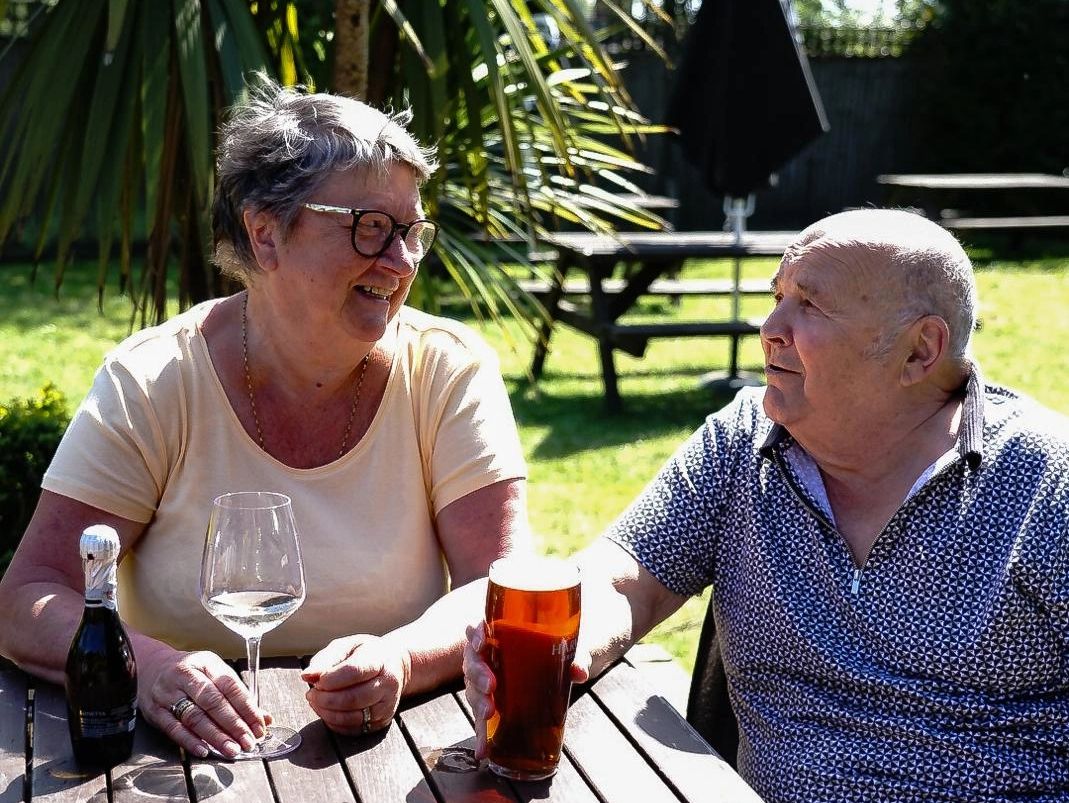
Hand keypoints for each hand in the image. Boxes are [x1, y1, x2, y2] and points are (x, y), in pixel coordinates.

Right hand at [141, 648, 267, 758]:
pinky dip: (190, 741)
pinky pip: (173, 728)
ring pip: (194, 717)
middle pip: (213, 702)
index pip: (231, 686)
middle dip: (233, 724)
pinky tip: (204, 750)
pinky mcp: (155, 710)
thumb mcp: (215, 673)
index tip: (259, 726)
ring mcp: (168, 693)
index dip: (247, 708)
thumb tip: (264, 718)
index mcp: (206, 663)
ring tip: (231, 749)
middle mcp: (186, 675)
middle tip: (247, 742)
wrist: (150, 666)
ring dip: (215, 736)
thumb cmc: (191, 672)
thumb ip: (238, 696)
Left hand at [302, 634, 410, 734]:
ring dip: (327, 713)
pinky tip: (327, 712)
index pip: (354, 671)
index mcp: (379, 659)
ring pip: (353, 717)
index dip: (331, 679)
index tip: (316, 681)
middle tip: (311, 693)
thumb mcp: (347, 646)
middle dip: (325, 699)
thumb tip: (307, 675)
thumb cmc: (365, 654)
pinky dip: (335, 723)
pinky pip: (354, 729)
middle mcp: (388, 684)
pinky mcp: (382, 721)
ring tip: (316, 702)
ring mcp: (387, 705)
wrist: (395, 666)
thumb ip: (326, 659)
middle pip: (353, 698)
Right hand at [463, 622, 590, 759]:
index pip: (479, 629)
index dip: (475, 634)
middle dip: (478, 673)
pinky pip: (480, 717)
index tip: (481, 643)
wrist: (560, 668)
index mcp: (501, 634)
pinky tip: (482, 749)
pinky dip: (480, 734)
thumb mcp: (567, 650)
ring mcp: (485, 680)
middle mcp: (488, 655)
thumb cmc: (557, 651)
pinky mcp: (490, 703)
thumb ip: (574, 657)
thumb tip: (579, 672)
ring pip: (472, 688)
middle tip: (491, 685)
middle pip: (472, 660)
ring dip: (478, 701)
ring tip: (489, 713)